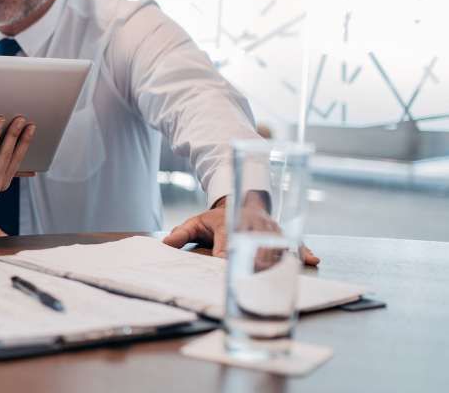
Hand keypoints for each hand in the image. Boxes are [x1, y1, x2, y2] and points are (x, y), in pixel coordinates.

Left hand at [162, 197, 319, 265]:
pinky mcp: (280, 232)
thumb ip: (181, 234)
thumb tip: (163, 244)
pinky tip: (313, 260)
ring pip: (274, 243)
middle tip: (255, 275)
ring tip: (279, 275)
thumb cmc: (217, 218)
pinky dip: (302, 251)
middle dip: (254, 258)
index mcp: (228, 223)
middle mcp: (250, 225)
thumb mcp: (196, 222)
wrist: (241, 200)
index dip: (225, 251)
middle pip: (253, 242)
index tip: (223, 262)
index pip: (226, 239)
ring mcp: (268, 228)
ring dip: (277, 258)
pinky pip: (293, 242)